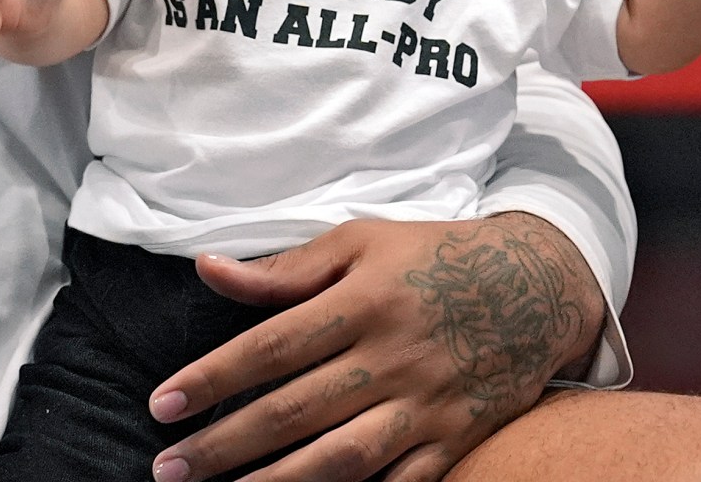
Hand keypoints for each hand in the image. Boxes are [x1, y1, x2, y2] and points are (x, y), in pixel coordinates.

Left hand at [146, 214, 603, 481]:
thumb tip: (208, 269)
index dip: (212, 378)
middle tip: (169, 467)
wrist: (538, 286)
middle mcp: (391, 357)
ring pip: (343, 458)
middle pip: (295, 410)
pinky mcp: (455, 439)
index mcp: (362, 302)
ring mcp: (425, 404)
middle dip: (225, 445)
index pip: (270, 347)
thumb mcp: (360, 242)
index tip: (162, 405)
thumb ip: (284, 268)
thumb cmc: (433, 257)